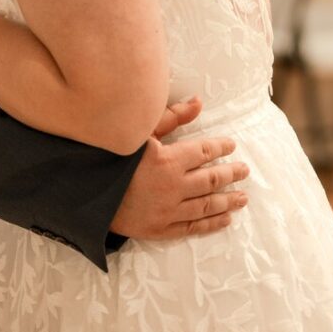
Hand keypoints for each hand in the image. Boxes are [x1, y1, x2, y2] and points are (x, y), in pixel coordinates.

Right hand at [111, 97, 248, 239]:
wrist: (87, 194)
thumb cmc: (112, 156)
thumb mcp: (139, 131)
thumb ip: (171, 117)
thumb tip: (199, 102)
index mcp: (168, 159)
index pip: (204, 151)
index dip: (220, 147)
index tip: (231, 145)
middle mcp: (173, 187)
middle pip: (211, 179)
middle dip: (231, 174)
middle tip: (245, 170)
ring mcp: (168, 211)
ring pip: (207, 205)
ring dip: (228, 200)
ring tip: (243, 197)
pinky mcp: (160, 229)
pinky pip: (193, 227)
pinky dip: (212, 223)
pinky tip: (225, 219)